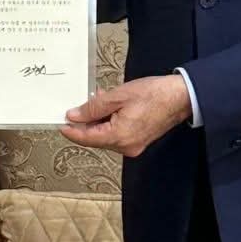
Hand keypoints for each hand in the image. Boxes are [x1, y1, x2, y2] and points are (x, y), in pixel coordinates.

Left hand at [60, 75, 190, 156]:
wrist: (180, 97)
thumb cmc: (152, 94)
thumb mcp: (118, 96)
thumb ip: (93, 107)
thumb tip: (74, 116)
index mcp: (119, 137)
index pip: (87, 138)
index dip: (71, 131)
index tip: (60, 123)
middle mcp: (125, 147)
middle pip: (96, 138)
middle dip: (86, 123)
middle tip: (78, 104)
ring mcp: (133, 146)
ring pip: (106, 135)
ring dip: (98, 120)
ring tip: (98, 99)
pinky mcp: (139, 141)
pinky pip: (117, 134)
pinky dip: (110, 122)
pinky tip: (109, 106)